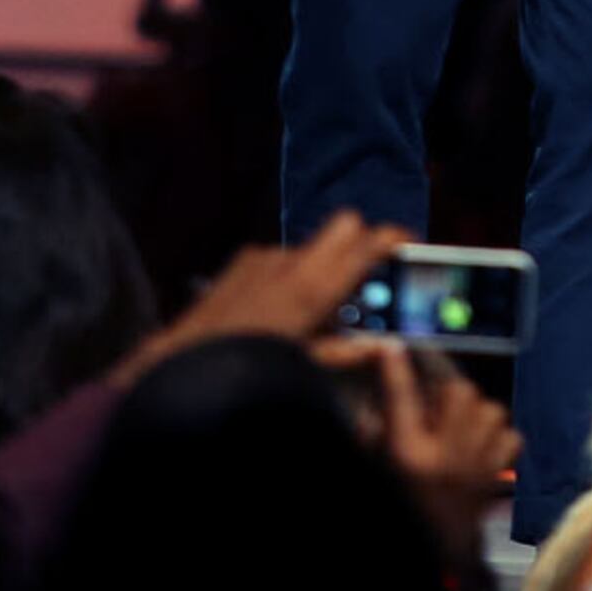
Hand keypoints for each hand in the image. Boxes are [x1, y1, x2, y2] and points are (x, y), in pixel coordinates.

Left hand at [118, 211, 411, 384]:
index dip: (394, 239)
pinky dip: (286, 274)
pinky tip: (273, 306)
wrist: (185, 362)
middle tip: (362, 275)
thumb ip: (348, 351)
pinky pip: (279, 257)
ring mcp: (266, 255)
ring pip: (311, 245)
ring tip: (310, 305)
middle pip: (346, 223)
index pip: (368, 241)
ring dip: (319, 265)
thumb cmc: (251, 367)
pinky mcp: (243, 259)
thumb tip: (385, 346)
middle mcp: (294, 260)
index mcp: (316, 286)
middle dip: (359, 242)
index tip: (406, 246)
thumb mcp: (305, 364)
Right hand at [325, 335, 520, 548]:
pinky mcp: (497, 478)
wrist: (437, 558)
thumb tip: (381, 394)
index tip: (395, 347)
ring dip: (475, 411)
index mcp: (405, 455)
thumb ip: (376, 432)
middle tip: (436, 404)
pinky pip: (510, 436)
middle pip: (458, 393)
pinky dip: (499, 436)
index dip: (397, 369)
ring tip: (459, 427)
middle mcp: (443, 456)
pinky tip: (481, 446)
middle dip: (447, 390)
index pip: (401, 399)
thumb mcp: (379, 466)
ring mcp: (475, 467)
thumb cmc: (402, 508)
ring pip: (490, 410)